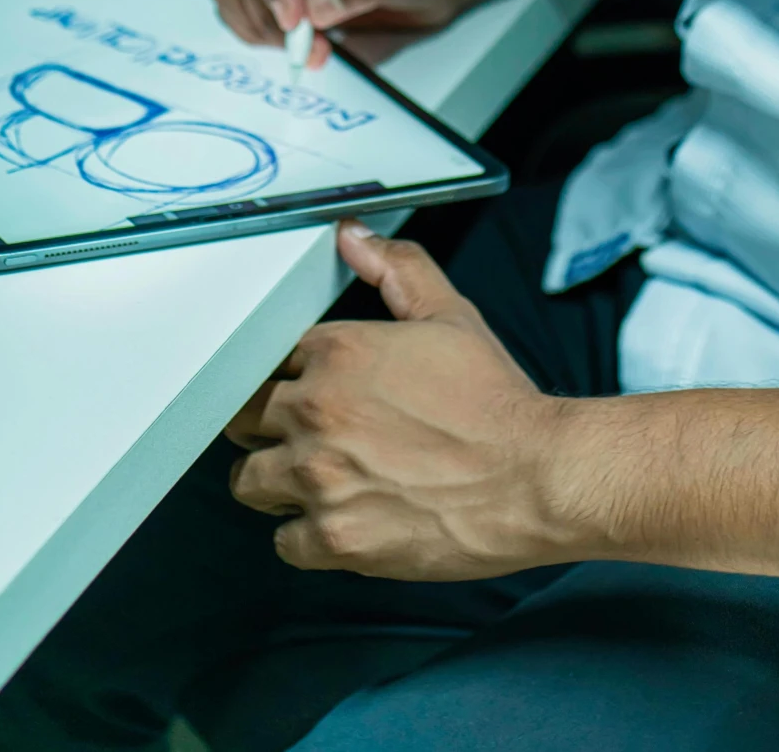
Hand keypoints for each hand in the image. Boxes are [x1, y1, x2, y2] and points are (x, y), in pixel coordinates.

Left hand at [225, 224, 573, 577]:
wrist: (535, 477)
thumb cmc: (495, 401)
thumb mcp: (450, 316)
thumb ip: (396, 270)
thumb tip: (351, 236)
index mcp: (338, 351)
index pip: (268, 358)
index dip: (287, 376)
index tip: (302, 389)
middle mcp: (317, 411)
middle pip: (243, 418)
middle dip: (267, 425)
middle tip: (304, 435)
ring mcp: (320, 479)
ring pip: (249, 481)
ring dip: (276, 482)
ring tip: (318, 480)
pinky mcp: (333, 540)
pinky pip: (283, 542)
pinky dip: (306, 536)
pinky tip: (340, 520)